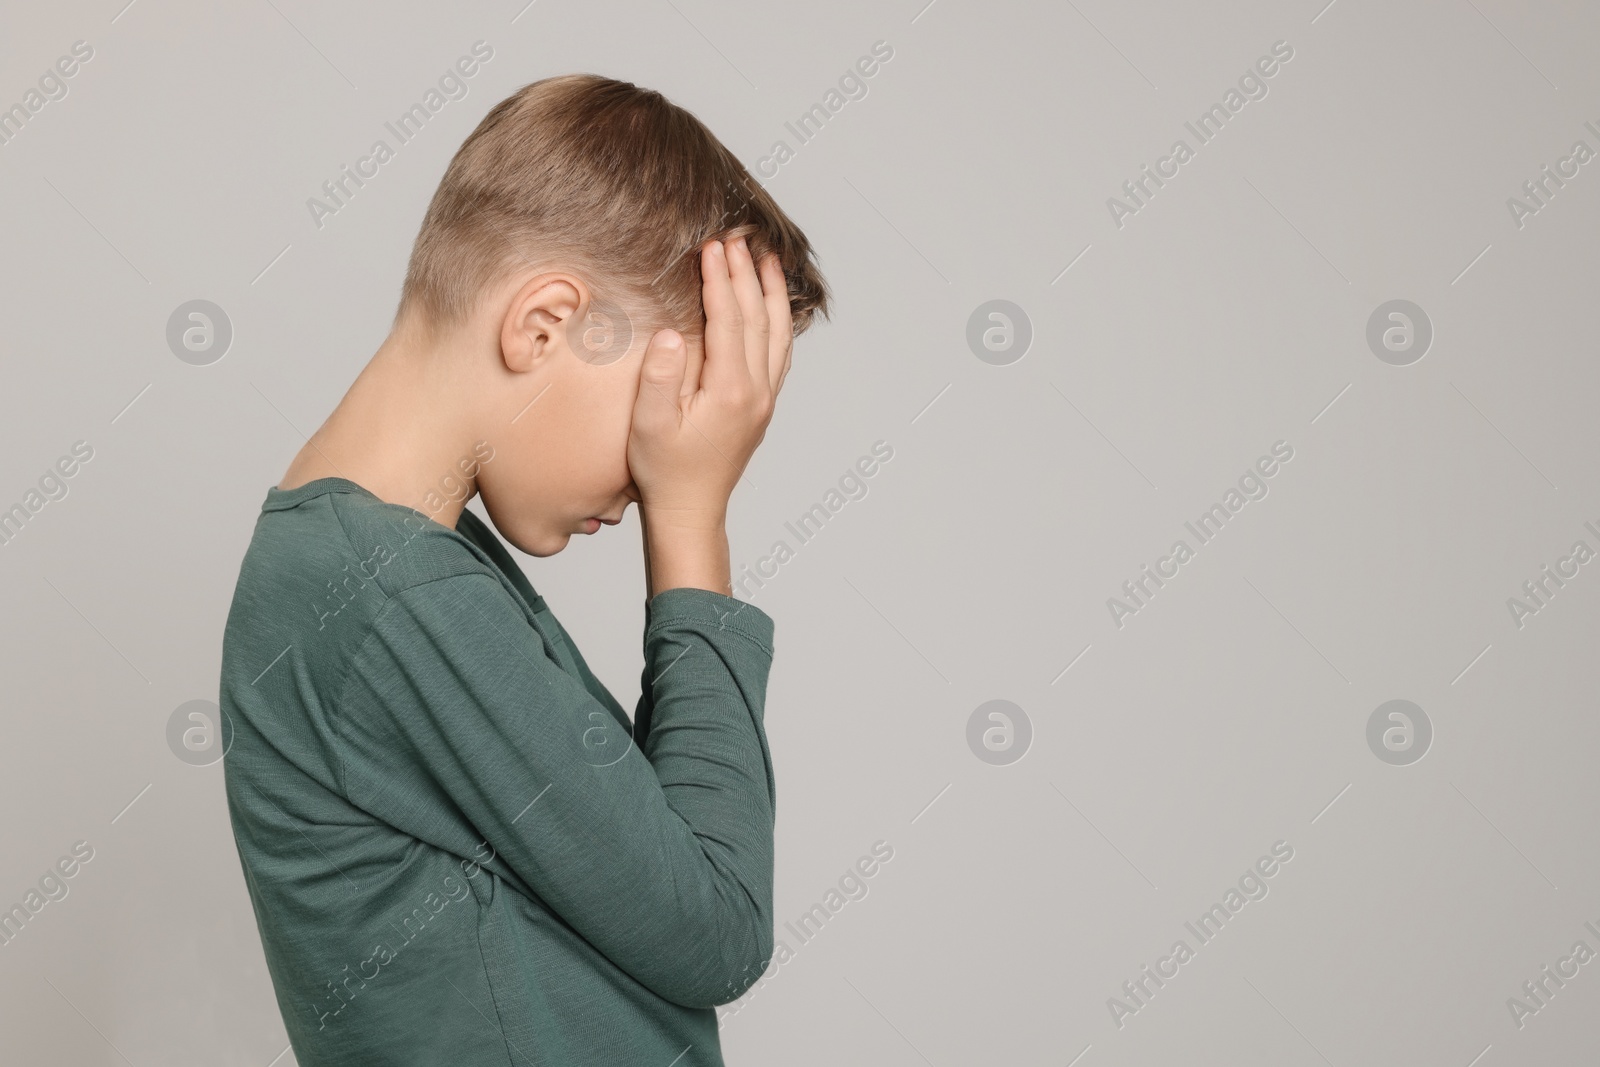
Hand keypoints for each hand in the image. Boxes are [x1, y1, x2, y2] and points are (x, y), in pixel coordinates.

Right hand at [628, 236, 793, 594]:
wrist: (691, 510)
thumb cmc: (664, 471)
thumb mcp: (649, 425)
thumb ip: (659, 377)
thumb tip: (671, 333)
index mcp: (730, 391)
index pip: (729, 321)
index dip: (720, 280)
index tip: (711, 247)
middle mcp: (756, 391)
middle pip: (757, 319)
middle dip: (746, 274)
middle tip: (735, 238)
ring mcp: (764, 399)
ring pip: (777, 334)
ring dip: (771, 293)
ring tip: (766, 259)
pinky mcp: (762, 406)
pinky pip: (779, 354)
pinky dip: (778, 322)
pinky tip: (771, 308)